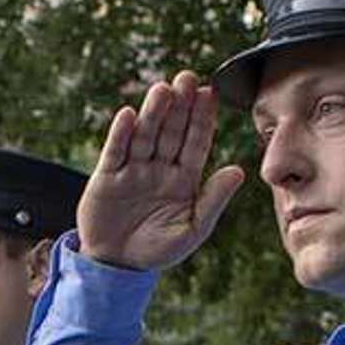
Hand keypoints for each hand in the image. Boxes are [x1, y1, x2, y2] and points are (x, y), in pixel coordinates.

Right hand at [80, 71, 244, 270]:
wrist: (117, 267)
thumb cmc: (156, 250)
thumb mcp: (192, 230)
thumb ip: (213, 200)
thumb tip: (238, 171)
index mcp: (183, 178)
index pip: (195, 143)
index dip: (202, 119)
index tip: (209, 94)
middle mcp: (158, 169)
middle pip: (170, 132)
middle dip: (179, 106)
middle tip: (188, 78)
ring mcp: (132, 171)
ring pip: (144, 136)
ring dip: (152, 113)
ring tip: (162, 89)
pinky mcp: (106, 179)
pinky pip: (114, 153)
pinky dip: (120, 134)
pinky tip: (128, 115)